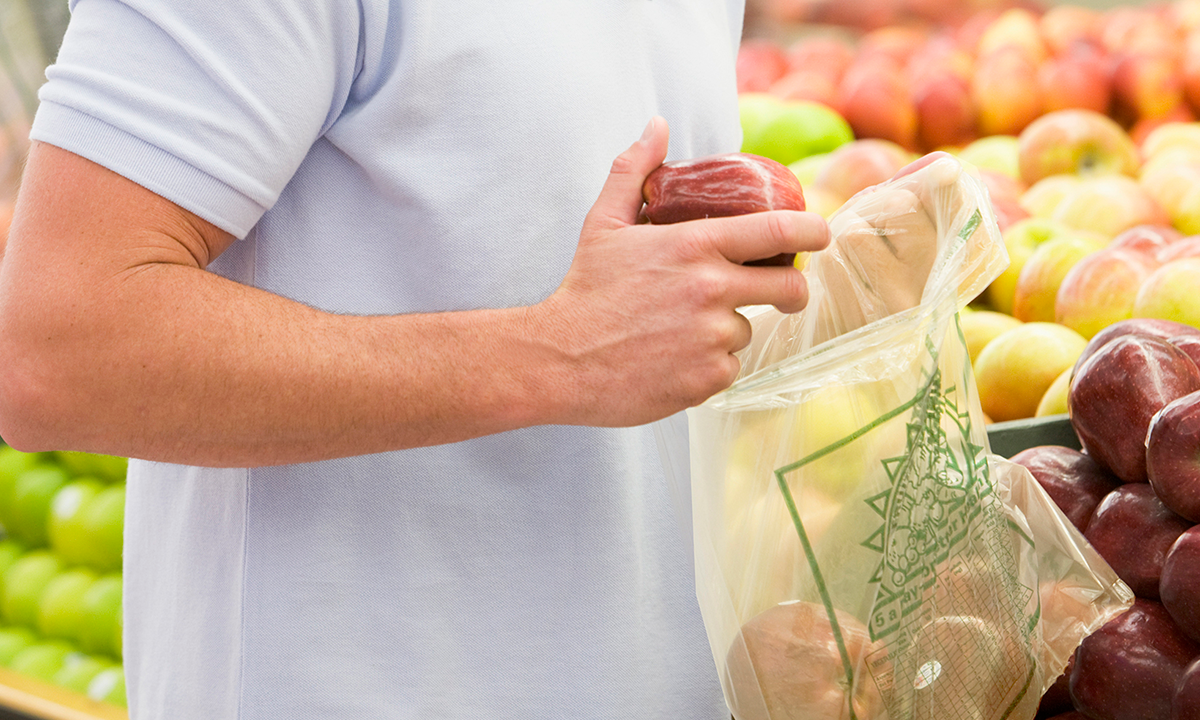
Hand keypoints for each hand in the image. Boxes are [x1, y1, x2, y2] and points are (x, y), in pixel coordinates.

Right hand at [533, 117, 831, 426]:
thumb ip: (635, 171)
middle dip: (793, 290)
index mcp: (695, 245)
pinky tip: (674, 359)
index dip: (813, 230)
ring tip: (681, 330)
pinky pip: (728, 368)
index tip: (821, 233)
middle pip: (789, 287)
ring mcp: (712, 338)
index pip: (780, 230)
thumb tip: (657, 126)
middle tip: (782, 293)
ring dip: (727, 330)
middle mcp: (713, 290)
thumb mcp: (603, 222)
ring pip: (747, 331)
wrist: (559, 360)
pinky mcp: (707, 379)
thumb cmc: (584, 290)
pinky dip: (710, 365)